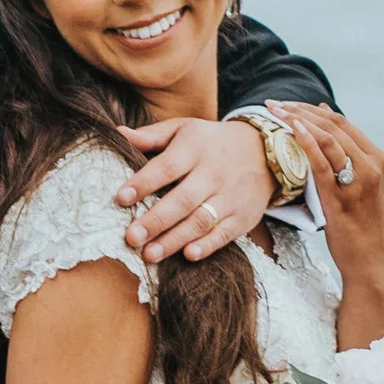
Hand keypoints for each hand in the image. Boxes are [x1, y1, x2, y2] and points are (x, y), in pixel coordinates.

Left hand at [117, 115, 271, 266]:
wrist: (264, 151)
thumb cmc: (211, 142)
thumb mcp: (184, 129)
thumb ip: (152, 136)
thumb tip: (118, 133)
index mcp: (195, 148)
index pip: (167, 166)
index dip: (143, 183)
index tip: (120, 198)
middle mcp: (214, 172)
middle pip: (183, 200)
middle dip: (156, 220)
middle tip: (131, 237)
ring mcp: (230, 196)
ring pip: (201, 220)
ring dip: (175, 240)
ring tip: (149, 254)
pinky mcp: (243, 216)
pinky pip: (224, 234)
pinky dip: (207, 246)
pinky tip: (188, 255)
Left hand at [273, 103, 383, 339]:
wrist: (369, 259)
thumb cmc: (359, 224)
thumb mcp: (358, 186)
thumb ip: (345, 158)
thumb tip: (322, 121)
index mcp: (377, 158)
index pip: (342, 123)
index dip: (312, 109)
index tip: (288, 104)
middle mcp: (372, 165)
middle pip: (333, 126)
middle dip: (300, 110)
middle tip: (274, 104)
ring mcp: (359, 181)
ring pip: (328, 138)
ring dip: (299, 121)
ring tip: (275, 112)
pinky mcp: (342, 197)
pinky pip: (322, 163)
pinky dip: (307, 142)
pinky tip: (291, 130)